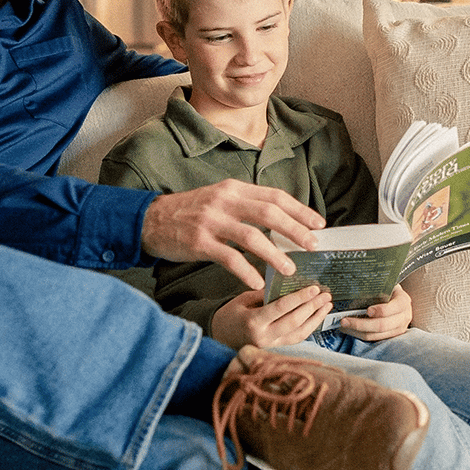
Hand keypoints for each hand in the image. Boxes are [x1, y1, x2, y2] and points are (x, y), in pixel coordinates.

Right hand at [140, 179, 323, 289]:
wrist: (151, 220)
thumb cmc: (189, 212)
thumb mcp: (219, 200)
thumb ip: (246, 207)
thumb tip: (282, 222)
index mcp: (233, 189)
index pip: (274, 196)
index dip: (299, 210)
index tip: (319, 223)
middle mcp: (224, 201)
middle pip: (269, 213)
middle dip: (295, 230)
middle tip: (313, 245)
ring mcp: (211, 221)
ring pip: (252, 236)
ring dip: (275, 254)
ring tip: (290, 269)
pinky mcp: (199, 242)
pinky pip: (229, 258)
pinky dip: (247, 270)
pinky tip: (258, 281)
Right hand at [211, 287, 332, 349]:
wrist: (220, 337)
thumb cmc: (231, 315)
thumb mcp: (244, 299)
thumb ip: (265, 294)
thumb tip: (290, 284)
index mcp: (254, 322)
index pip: (281, 308)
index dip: (300, 298)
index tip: (314, 288)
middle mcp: (264, 337)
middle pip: (294, 322)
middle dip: (312, 307)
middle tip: (325, 294)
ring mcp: (272, 346)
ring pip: (300, 333)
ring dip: (316, 317)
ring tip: (327, 304)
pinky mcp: (277, 350)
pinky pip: (297, 338)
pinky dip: (310, 326)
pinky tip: (318, 316)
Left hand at [338, 286, 412, 340]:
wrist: (397, 298)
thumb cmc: (388, 289)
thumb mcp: (387, 285)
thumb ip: (376, 287)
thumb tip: (354, 287)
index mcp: (403, 301)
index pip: (392, 309)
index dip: (380, 311)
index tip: (367, 310)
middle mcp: (403, 317)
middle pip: (381, 325)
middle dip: (361, 324)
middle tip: (344, 320)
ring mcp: (398, 329)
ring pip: (375, 335)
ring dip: (357, 331)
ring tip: (343, 325)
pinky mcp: (391, 336)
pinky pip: (373, 339)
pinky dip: (360, 334)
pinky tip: (350, 329)